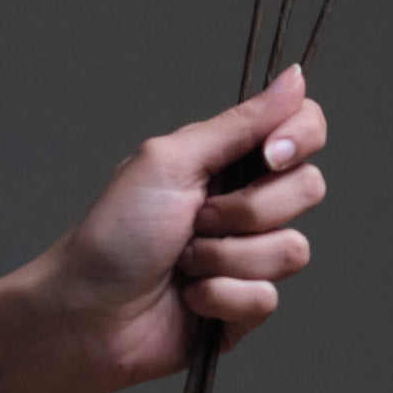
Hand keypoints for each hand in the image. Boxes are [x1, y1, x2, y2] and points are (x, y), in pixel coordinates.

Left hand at [37, 64, 326, 390]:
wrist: (83, 315)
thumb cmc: (114, 233)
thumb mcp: (173, 161)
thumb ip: (241, 123)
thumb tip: (296, 76)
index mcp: (231, 158)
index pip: (305, 128)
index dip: (300, 139)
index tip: (269, 155)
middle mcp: (247, 202)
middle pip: (309, 188)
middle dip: (249, 209)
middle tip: (197, 218)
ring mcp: (249, 255)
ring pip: (292, 250)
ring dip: (226, 257)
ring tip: (184, 262)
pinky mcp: (245, 306)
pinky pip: (268, 298)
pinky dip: (221, 297)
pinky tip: (189, 297)